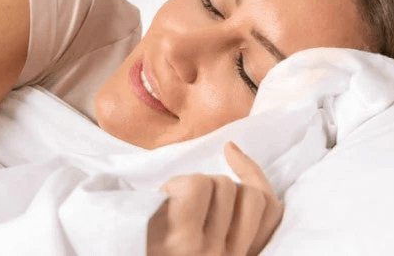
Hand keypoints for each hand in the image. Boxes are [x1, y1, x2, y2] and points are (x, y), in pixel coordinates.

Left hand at [147, 142, 283, 255]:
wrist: (122, 250)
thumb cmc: (158, 235)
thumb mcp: (203, 225)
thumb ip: (229, 206)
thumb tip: (232, 148)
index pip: (271, 209)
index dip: (254, 174)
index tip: (230, 153)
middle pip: (251, 194)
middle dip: (221, 184)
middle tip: (192, 198)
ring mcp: (207, 251)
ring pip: (223, 185)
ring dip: (197, 184)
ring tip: (173, 205)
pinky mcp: (184, 238)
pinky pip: (197, 185)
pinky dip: (179, 184)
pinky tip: (164, 200)